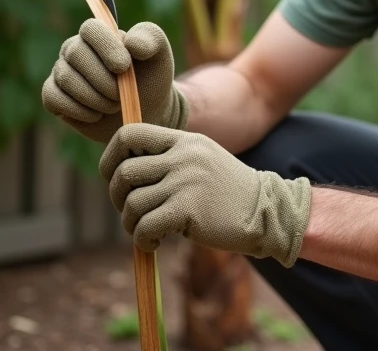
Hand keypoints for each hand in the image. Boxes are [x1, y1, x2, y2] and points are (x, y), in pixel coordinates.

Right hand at [42, 19, 186, 142]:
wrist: (146, 111)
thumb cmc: (152, 78)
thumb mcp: (160, 55)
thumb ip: (150, 39)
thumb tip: (130, 42)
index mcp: (99, 33)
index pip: (90, 28)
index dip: (106, 47)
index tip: (124, 67)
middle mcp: (75, 48)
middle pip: (76, 54)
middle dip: (103, 79)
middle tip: (121, 94)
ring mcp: (61, 71)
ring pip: (66, 79)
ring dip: (95, 98)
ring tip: (114, 105)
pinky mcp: (53, 95)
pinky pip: (53, 98)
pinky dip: (78, 110)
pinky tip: (97, 115)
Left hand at [99, 123, 311, 262]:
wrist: (266, 212)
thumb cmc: (228, 192)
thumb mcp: (201, 159)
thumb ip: (169, 158)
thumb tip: (123, 173)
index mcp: (184, 140)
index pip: (129, 134)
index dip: (110, 157)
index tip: (113, 178)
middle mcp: (183, 156)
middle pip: (124, 172)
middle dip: (117, 198)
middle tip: (131, 212)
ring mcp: (186, 181)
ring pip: (132, 203)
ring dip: (131, 224)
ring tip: (145, 231)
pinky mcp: (188, 209)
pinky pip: (145, 226)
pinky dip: (142, 239)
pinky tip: (154, 243)